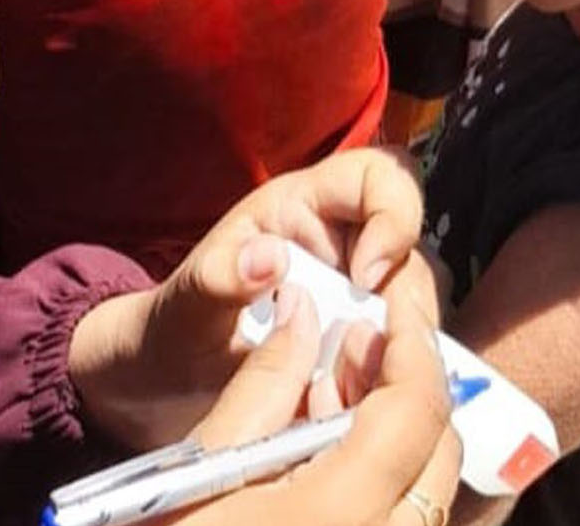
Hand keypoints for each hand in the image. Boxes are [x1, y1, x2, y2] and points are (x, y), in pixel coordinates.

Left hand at [66, 148, 432, 451]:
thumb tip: (269, 256)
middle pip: (413, 248)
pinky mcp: (364, 348)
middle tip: (376, 351)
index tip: (367, 279)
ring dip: (406, 342)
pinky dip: (397, 376)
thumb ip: (215, 279)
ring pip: (418, 304)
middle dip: (406, 298)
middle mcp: (339, 246)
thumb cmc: (169, 334)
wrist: (160, 395)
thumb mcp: (182, 309)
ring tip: (361, 383)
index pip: (377, 176)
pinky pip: (406, 352)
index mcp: (299, 210)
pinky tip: (364, 403)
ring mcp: (356, 300)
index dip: (393, 214)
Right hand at [171, 286, 461, 525]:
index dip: (413, 345)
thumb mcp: (206, 464)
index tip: (393, 308)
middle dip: (409, 387)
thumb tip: (304, 309)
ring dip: (400, 435)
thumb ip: (268, 382)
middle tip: (355, 348)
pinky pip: (407, 523)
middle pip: (440, 451)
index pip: (417, 410)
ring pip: (430, 492)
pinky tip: (331, 459)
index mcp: (341, 513)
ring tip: (334, 398)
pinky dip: (389, 481)